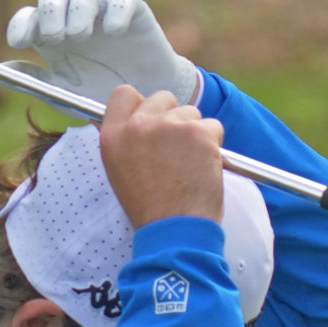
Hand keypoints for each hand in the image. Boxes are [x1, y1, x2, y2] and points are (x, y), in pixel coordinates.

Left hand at [6, 0, 199, 106]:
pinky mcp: (134, 12)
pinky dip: (116, 10)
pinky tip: (113, 31)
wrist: (144, 101)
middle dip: (51, 13)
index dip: (22, 25)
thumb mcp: (64, 93)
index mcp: (53, 36)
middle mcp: (75, 18)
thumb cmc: (99, 95)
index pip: (31, 18)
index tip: (18, 43)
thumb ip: (34, 81)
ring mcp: (104, 13)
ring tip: (79, 34)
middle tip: (54, 36)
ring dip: (79, 11)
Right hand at [98, 87, 223, 228]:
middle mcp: (137, 126)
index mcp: (113, 137)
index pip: (124, 95)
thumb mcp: (123, 172)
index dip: (143, 105)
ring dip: (196, 134)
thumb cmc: (152, 209)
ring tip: (189, 167)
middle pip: (163, 98)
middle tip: (177, 150)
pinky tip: (203, 169)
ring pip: (191, 113)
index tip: (154, 121)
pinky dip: (214, 146)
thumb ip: (129, 141)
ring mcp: (169, 126)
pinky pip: (213, 127)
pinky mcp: (198, 132)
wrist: (174, 231)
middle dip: (174, 118)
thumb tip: (142, 121)